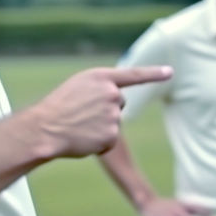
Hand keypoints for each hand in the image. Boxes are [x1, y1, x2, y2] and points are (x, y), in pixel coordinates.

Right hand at [32, 66, 172, 157]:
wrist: (45, 128)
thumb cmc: (58, 107)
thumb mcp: (78, 87)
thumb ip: (101, 88)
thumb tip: (119, 99)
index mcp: (102, 77)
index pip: (134, 75)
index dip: (154, 73)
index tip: (170, 72)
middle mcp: (112, 93)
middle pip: (120, 102)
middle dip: (106, 109)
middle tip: (82, 114)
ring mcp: (113, 115)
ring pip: (114, 122)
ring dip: (100, 126)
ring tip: (80, 126)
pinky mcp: (113, 135)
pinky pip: (109, 140)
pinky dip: (98, 142)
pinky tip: (83, 138)